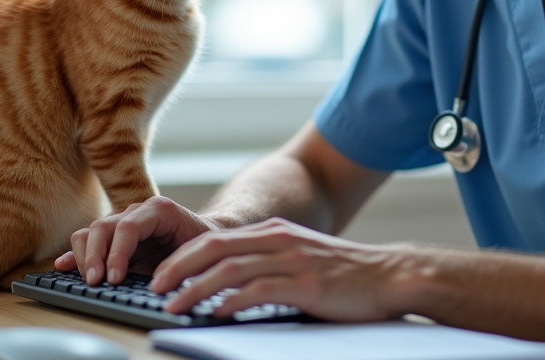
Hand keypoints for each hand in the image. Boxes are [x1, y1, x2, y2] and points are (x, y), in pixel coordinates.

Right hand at [55, 196, 217, 285]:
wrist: (205, 239)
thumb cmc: (202, 245)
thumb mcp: (195, 252)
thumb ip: (176, 263)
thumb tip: (156, 284)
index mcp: (158, 210)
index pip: (127, 226)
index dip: (117, 253)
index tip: (115, 279)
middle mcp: (136, 211)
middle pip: (103, 227)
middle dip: (95, 256)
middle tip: (96, 282)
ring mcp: (121, 222)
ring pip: (90, 232)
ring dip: (84, 257)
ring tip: (89, 280)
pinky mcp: (112, 238)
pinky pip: (87, 241)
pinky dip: (73, 254)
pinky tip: (63, 266)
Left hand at [154, 217, 414, 321]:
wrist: (389, 275)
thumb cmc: (345, 274)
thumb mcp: (302, 257)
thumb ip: (270, 263)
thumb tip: (232, 286)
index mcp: (275, 232)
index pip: (217, 238)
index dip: (184, 255)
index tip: (161, 274)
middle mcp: (279, 239)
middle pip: (215, 246)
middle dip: (179, 267)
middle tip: (155, 286)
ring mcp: (291, 260)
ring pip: (229, 268)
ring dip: (195, 287)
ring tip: (172, 304)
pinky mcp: (304, 283)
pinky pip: (257, 290)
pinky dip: (230, 301)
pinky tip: (214, 313)